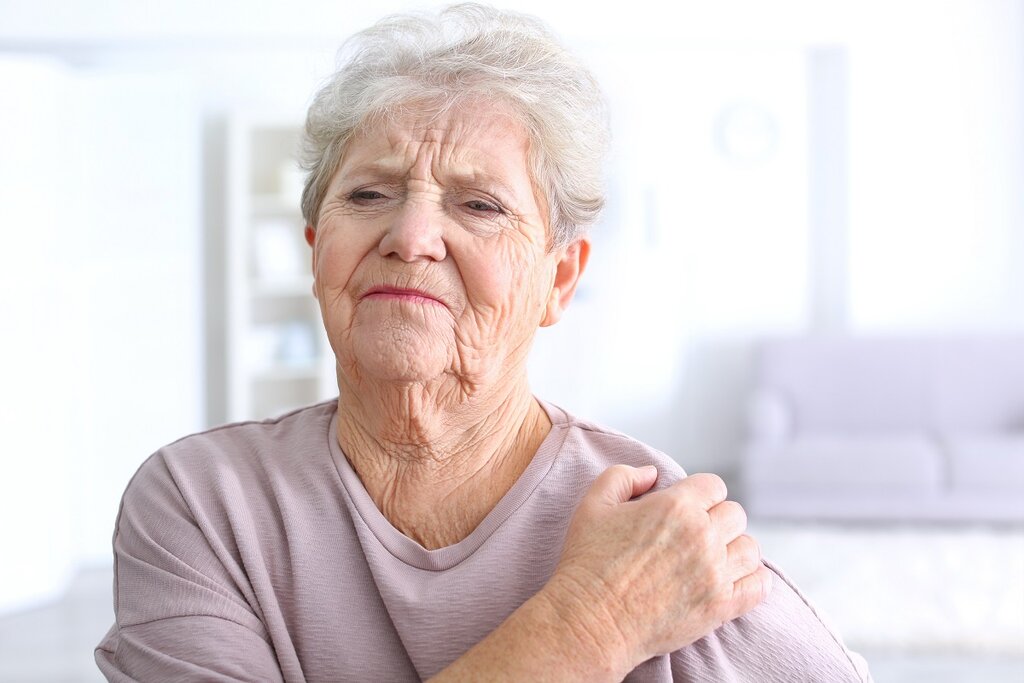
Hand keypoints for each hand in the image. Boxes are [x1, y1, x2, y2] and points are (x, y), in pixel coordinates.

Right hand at [547, 465, 772, 669]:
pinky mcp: (721, 606)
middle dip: (716, 520)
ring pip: (750, 548)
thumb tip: (652, 474)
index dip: (700, 494)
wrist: (590, 621)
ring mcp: (715, 572)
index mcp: (675, 506)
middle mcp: (702, 536)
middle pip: (735, 514)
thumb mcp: (593, 504)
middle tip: (694, 535)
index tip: (688, 508)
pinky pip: (759, 585)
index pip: (714, 485)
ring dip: (733, 549)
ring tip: (713, 558)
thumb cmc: (588, 563)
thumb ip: (623, 476)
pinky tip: (732, 580)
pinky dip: (752, 580)